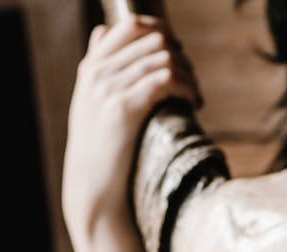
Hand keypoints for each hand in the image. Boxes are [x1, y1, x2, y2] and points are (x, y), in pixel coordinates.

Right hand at [63, 15, 200, 251]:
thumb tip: (102, 31)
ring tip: (194, 97)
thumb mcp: (92, 104)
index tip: (180, 59)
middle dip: (181, 57)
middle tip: (191, 83)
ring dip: (188, 74)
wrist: (93, 191)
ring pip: (163, 57)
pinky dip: (186, 87)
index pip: (132, 25)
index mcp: (92, 67)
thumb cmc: (101, 154)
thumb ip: (99, 66)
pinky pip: (165, 78)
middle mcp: (98, 72)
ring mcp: (108, 88)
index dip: (164, 35)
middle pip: (154, 38)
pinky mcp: (124, 108)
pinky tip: (193, 104)